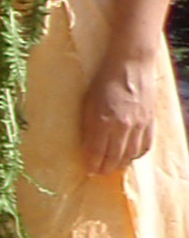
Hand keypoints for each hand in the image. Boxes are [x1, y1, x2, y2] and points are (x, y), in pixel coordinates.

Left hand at [81, 46, 162, 173]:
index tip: (88, 171)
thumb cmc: (102, 81)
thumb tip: (87, 147)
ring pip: (131, 154)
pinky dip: (136, 154)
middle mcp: (122, 127)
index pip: (97, 152)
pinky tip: (130, 156)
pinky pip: (145, 145)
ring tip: (112, 167)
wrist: (130, 65)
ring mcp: (139, 125)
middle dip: (105, 168)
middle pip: (115, 157)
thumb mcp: (88, 103)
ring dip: (121, 163)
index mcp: (103, 121)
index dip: (93, 164)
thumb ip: (88, 126)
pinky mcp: (150, 121)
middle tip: (98, 173)